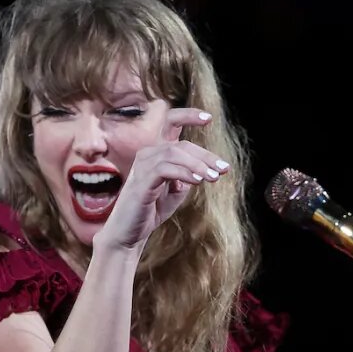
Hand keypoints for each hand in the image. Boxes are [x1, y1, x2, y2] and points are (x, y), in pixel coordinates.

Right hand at [94, 108, 227, 252]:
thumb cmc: (150, 211)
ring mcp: (142, 166)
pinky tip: (198, 182)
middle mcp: (147, 154)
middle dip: (205, 156)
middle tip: (224, 169)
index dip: (188, 116)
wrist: (129, 235)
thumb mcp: (175, 191)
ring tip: (214, 177)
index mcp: (155, 154)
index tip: (208, 118)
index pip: (170, 124)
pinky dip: (185, 173)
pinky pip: (166, 169)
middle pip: (181, 145)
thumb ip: (188, 176)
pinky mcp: (141, 181)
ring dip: (198, 165)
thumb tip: (205, 168)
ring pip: (175, 154)